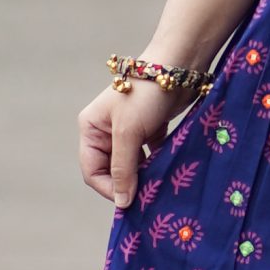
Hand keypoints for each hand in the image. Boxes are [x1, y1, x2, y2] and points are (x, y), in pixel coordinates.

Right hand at [77, 78, 181, 211]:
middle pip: (111, 170)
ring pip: (132, 164)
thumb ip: (123, 169)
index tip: (131, 201)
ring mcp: (128, 130)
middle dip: (127, 183)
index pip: (92, 171)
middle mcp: (105, 130)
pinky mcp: (149, 129)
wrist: (178, 66)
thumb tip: (122, 203)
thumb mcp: (129, 133)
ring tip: (157, 186)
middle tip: (147, 196)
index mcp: (91, 128)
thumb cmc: (145, 95)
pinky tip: (166, 171)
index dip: (109, 188)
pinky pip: (148, 155)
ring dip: (143, 175)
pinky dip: (156, 164)